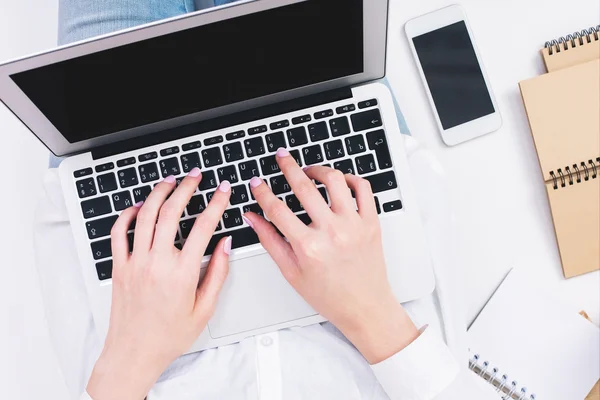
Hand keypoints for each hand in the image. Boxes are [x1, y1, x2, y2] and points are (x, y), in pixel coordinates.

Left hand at [87, 169, 231, 399]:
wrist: (134, 353)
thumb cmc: (168, 335)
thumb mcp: (204, 309)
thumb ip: (217, 273)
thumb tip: (225, 244)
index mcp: (181, 273)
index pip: (203, 227)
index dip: (216, 203)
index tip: (223, 190)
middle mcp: (156, 263)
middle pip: (170, 212)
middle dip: (186, 188)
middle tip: (195, 176)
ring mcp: (134, 262)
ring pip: (144, 216)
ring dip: (158, 193)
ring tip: (170, 181)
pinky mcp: (119, 267)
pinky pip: (118, 233)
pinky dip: (127, 214)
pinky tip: (137, 206)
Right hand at [244, 149, 418, 363]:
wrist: (365, 307)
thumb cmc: (329, 295)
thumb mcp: (291, 272)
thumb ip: (270, 241)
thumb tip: (253, 218)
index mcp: (308, 247)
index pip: (277, 209)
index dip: (262, 192)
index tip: (256, 182)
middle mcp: (331, 232)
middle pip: (304, 187)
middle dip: (288, 166)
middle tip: (281, 156)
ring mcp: (354, 225)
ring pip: (335, 180)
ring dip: (318, 169)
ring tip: (310, 170)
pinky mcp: (371, 222)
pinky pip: (363, 188)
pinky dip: (350, 178)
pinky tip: (339, 181)